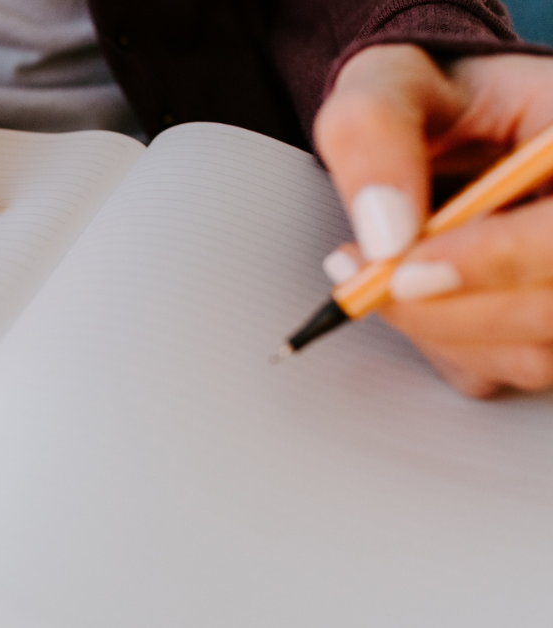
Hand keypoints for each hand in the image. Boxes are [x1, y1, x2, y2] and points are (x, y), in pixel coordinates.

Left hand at [314, 45, 552, 395]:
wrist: (439, 127)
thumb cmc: (427, 99)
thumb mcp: (385, 85)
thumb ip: (373, 136)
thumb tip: (385, 233)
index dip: (496, 258)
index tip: (404, 268)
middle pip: (552, 305)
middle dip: (443, 304)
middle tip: (360, 273)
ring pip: (533, 352)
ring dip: (437, 326)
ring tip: (374, 272)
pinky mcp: (547, 328)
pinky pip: (503, 371)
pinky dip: (443, 345)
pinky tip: (411, 294)